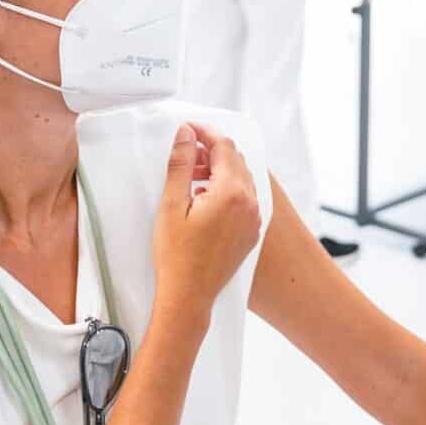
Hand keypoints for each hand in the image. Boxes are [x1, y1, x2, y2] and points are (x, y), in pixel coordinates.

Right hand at [151, 124, 261, 319]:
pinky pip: (245, 198)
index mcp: (232, 192)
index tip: (188, 129)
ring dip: (220, 170)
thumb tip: (187, 134)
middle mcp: (250, 203)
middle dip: (212, 151)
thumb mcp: (172, 204)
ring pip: (242, 179)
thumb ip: (182, 163)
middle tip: (186, 154)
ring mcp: (253, 219)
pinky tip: (204, 199)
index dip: (205, 132)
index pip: (224, 146)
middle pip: (236, 160)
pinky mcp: (251, 232)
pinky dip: (228, 189)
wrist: (188, 295)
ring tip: (192, 177)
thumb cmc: (176, 255)